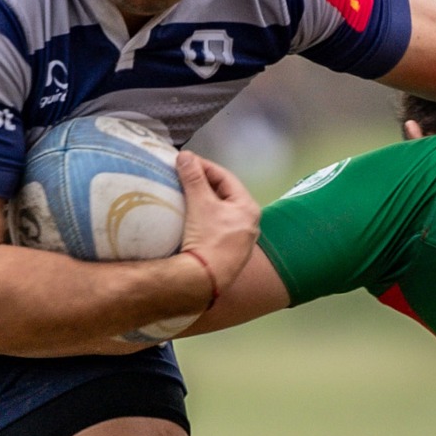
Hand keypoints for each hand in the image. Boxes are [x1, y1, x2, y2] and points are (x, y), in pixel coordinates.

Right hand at [175, 152, 261, 300]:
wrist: (205, 279)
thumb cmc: (208, 237)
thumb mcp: (200, 203)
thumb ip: (193, 178)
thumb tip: (185, 155)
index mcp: (249, 208)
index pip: (226, 178)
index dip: (205, 166)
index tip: (186, 161)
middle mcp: (250, 224)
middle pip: (225, 195)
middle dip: (205, 184)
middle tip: (184, 176)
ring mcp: (241, 241)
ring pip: (221, 213)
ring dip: (204, 202)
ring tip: (186, 195)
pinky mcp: (229, 255)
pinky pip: (217, 229)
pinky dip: (205, 219)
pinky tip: (192, 220)